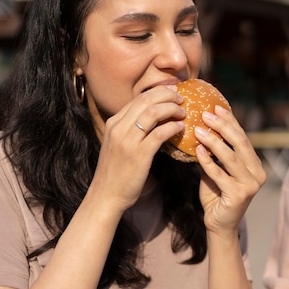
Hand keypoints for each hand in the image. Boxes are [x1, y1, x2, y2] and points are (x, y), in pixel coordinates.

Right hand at [89, 86, 185, 213]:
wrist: (106, 195)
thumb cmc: (115, 172)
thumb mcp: (118, 144)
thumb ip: (130, 129)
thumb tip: (153, 118)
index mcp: (113, 123)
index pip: (138, 98)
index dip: (158, 92)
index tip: (172, 92)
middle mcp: (119, 128)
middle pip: (146, 100)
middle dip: (167, 95)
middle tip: (181, 98)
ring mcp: (128, 141)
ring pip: (154, 112)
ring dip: (172, 108)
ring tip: (183, 112)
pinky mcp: (139, 155)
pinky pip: (160, 133)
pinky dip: (173, 127)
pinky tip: (180, 129)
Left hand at [194, 105, 265, 234]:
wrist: (218, 224)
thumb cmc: (216, 194)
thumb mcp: (217, 169)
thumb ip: (216, 152)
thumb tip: (203, 126)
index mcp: (255, 164)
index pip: (243, 137)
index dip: (230, 121)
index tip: (216, 107)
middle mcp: (257, 174)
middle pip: (240, 143)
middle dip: (222, 126)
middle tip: (205, 115)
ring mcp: (250, 185)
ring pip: (230, 157)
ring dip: (213, 141)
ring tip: (198, 130)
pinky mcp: (238, 195)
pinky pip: (219, 174)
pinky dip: (207, 161)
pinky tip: (197, 150)